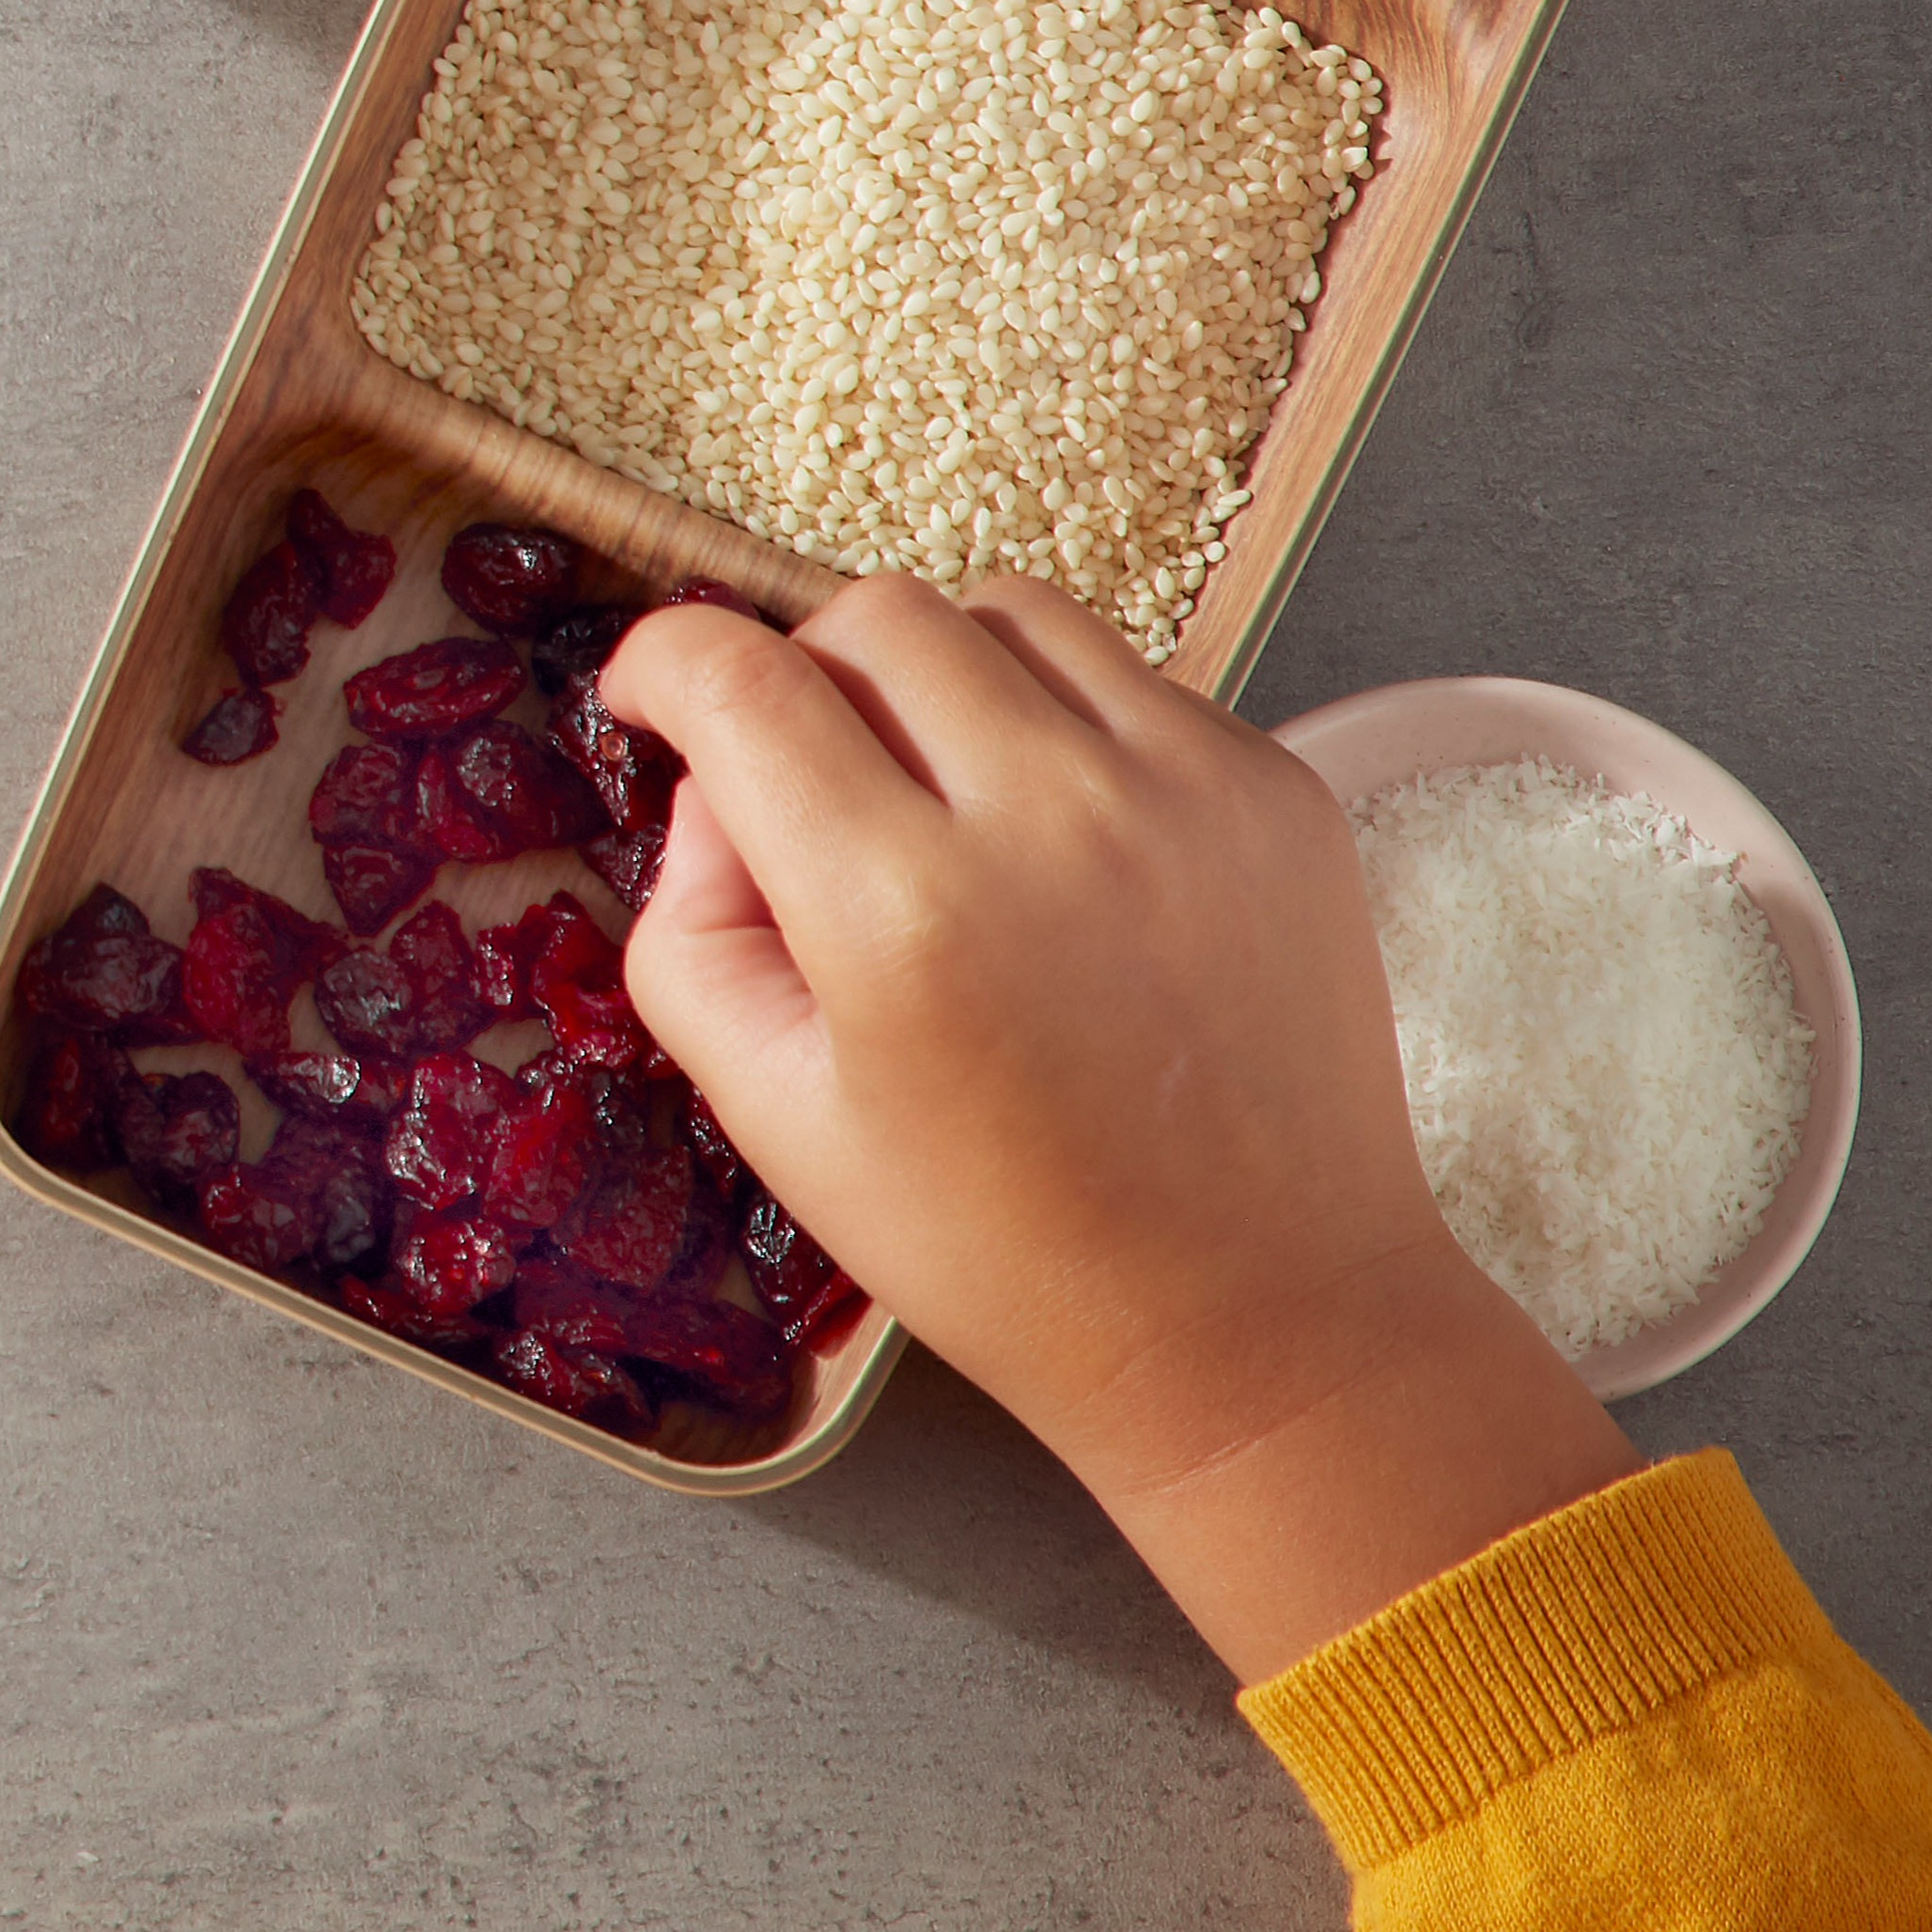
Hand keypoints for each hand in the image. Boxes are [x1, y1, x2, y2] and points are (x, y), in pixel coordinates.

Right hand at [603, 580, 1622, 1679]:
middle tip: (804, 777)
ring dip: (936, 672)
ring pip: (1009, 612)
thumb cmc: (1000, 1245)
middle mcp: (1049, 812)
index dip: (661, 663)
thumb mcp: (772, 1114)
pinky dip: (1062, 725)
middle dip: (800, 670)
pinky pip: (1132, 678)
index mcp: (896, 904)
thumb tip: (714, 794)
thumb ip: (689, 927)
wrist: (1260, 1318)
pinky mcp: (1279, 791)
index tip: (652, 700)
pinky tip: (1061, 847)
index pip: (737, 676)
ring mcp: (1186, 789)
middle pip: (872, 613)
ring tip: (940, 795)